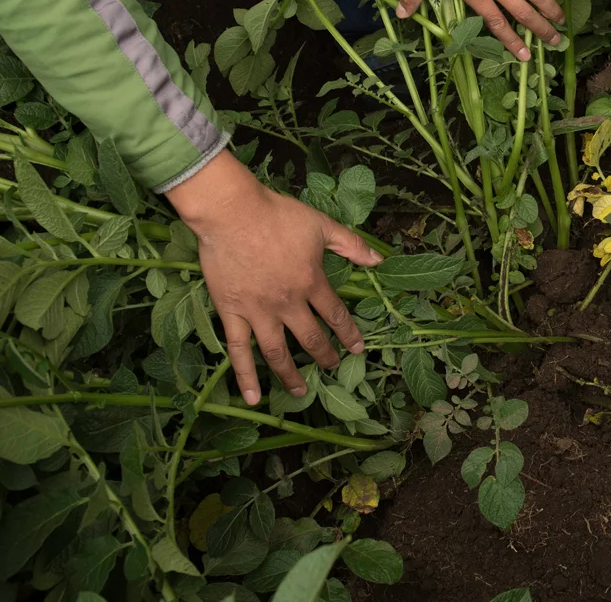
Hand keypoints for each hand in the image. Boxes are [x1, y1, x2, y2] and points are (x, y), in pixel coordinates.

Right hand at [166, 151, 381, 404]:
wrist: (232, 212)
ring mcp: (258, 312)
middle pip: (311, 338)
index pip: (336, 315)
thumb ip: (351, 245)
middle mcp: (288, 304)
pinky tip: (252, 398)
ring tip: (301, 392)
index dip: (348, 333)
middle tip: (334, 368)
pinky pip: (237, 351)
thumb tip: (379, 260)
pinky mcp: (232, 313)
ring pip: (277, 352)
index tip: (358, 349)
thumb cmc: (278, 215)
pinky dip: (245, 376)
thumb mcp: (322, 225)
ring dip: (291, 375)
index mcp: (311, 282)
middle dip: (325, 356)